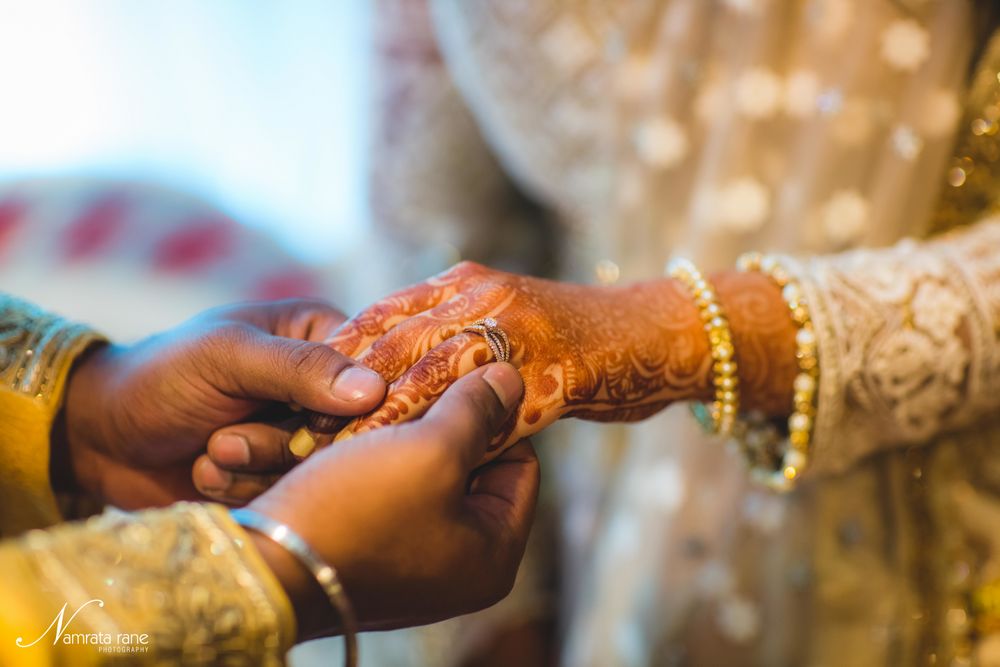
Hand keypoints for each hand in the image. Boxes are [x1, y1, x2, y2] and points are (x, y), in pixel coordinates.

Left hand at [58, 299, 386, 509]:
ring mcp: (301, 433)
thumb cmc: (161, 375)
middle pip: (350, 431)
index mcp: (321, 335)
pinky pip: (289, 495)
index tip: (310, 423)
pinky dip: (242, 488)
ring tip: (212, 450)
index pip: (375, 373)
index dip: (348, 407)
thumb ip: (299, 367)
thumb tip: (374, 390)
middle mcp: (320, 385)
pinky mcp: (279, 476)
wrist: (99, 435)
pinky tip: (207, 471)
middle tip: (228, 439)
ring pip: (318, 470)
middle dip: (284, 444)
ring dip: (255, 467)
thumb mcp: (228, 356)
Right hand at [248, 363, 537, 637]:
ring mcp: (414, 565)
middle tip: (426, 382)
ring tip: (391, 400)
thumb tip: (511, 379)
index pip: (523, 466)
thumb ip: (478, 410)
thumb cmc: (357, 511)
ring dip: (410, 437)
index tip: (468, 378)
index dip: (497, 416)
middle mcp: (461, 568)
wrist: (265, 565)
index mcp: (493, 557)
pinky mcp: (372, 555)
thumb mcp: (431, 450)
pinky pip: (392, 494)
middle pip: (475, 472)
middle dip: (450, 425)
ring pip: (428, 478)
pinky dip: (381, 461)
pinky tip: (363, 429)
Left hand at [319, 261, 711, 460]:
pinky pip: (480, 411)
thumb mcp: (502, 320)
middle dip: (340, 394)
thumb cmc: (572, 337)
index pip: (379, 317)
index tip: (292, 400)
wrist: (653, 333)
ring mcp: (512, 326)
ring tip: (333, 461)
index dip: (335, 360)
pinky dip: (440, 443)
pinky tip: (413, 473)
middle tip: (293, 438)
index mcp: (460, 281)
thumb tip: (390, 382)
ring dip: (376, 422)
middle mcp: (477, 294)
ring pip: (425, 377)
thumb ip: (451, 339)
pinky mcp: (545, 365)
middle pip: (389, 345)